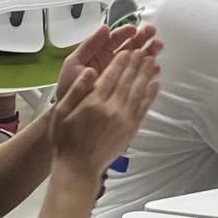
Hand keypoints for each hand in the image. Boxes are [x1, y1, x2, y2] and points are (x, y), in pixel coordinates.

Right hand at [49, 40, 161, 177]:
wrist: (78, 168)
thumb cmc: (66, 141)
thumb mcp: (61, 113)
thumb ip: (76, 90)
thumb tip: (89, 71)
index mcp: (94, 102)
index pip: (111, 75)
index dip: (121, 61)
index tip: (127, 51)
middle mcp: (112, 108)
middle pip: (128, 79)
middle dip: (137, 63)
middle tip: (144, 50)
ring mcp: (124, 118)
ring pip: (139, 90)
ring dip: (147, 74)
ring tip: (152, 60)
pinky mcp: (132, 128)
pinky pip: (144, 106)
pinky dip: (151, 93)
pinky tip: (156, 83)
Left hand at [53, 21, 159, 104]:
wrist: (71, 112)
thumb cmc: (70, 87)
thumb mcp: (75, 62)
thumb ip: (89, 45)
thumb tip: (105, 27)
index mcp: (100, 51)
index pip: (115, 38)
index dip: (125, 32)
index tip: (133, 29)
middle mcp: (112, 59)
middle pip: (130, 44)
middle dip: (141, 37)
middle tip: (152, 32)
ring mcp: (121, 72)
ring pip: (138, 58)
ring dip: (148, 51)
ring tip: (158, 46)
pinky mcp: (127, 85)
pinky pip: (140, 75)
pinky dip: (149, 71)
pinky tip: (156, 68)